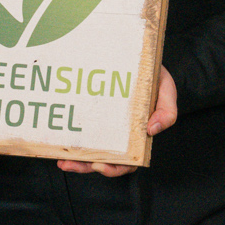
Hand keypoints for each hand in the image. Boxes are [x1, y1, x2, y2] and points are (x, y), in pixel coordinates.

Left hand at [58, 66, 176, 177]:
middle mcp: (119, 135)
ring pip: (88, 150)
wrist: (136, 56)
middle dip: (86, 167)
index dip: (114, 168)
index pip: (128, 161)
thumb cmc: (153, 77)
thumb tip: (152, 130)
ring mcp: (103, 125)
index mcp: (137, 135)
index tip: (100, 165)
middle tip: (71, 164)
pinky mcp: (90, 113)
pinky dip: (68, 139)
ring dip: (75, 159)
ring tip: (62, 161)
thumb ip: (167, 111)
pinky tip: (57, 141)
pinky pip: (78, 130)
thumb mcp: (165, 90)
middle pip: (104, 160)